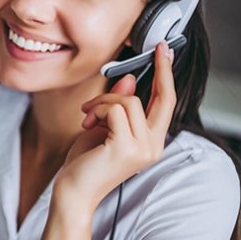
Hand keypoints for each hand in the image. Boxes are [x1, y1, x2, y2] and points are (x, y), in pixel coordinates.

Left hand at [54, 41, 175, 212]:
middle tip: (157, 48)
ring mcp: (143, 149)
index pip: (166, 104)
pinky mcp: (127, 148)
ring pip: (129, 101)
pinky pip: (114, 109)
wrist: (73, 191)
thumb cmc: (87, 161)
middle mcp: (153, 146)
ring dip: (103, 101)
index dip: (167, 76)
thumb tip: (131, 80)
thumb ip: (119, 106)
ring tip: (87, 114)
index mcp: (151, 141)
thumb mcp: (104, 126)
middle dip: (162, 69)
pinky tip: (86, 122)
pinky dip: (97, 109)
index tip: (165, 52)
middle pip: (165, 99)